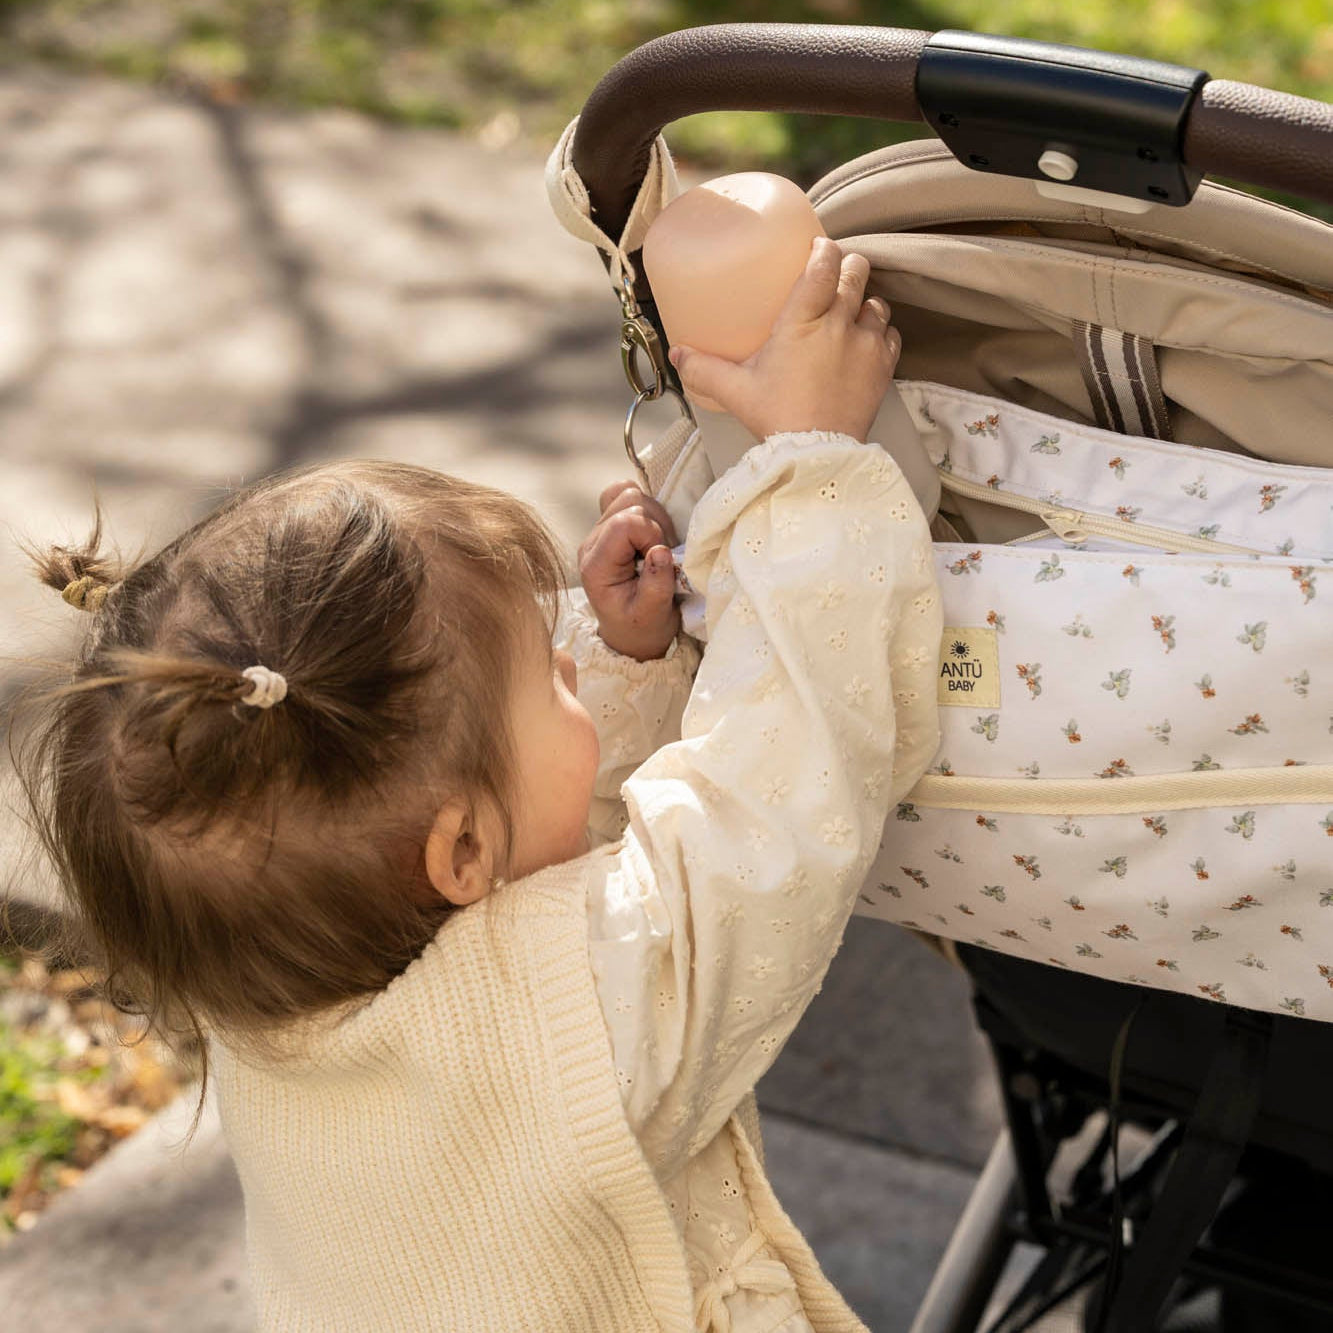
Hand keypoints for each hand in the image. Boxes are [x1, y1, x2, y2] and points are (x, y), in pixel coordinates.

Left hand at [578, 481, 680, 660]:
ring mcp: (598, 531)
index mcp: (596, 565)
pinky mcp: (609, 526)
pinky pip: (625, 496)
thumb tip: (660, 551)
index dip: (652, 534)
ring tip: (657, 548)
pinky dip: (645, 510)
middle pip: (627, 502)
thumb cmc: (641, 627)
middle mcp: (591, 543)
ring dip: (653, 517)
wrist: (631, 633)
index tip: (661, 559)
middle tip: (662, 556)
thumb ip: (656, 586)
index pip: (625, 524)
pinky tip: (650, 536)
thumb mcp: (652, 615)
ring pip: (628, 494)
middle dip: (655, 525)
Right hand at [668, 236, 900, 443]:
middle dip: (848, 268)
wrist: (818, 455)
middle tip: (834, 277)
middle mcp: (839, 323)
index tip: (817, 251)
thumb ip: (705, 369)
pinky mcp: (884, 367)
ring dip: (865, 303)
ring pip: (877, 302)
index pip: (824, 263)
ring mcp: (867, 344)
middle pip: (856, 272)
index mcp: (802, 320)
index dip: (824, 250)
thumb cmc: (778, 419)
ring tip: (851, 313)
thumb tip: (678, 355)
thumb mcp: (737, 392)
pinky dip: (881, 333)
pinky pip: (891, 334)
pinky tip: (866, 342)